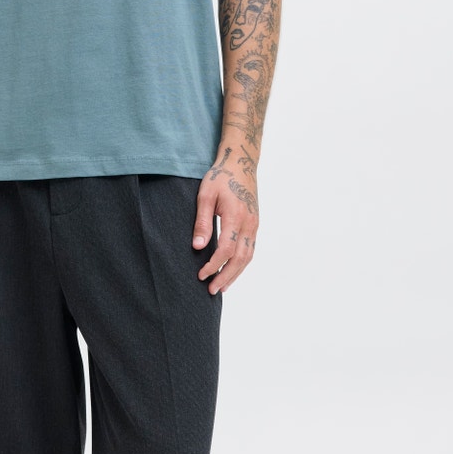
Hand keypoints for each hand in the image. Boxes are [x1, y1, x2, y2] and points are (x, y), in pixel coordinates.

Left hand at [192, 150, 258, 294]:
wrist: (241, 162)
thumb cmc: (220, 177)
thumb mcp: (205, 195)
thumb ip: (202, 221)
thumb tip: (197, 247)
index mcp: (235, 216)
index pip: (226, 249)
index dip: (213, 265)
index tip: (201, 275)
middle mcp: (249, 223)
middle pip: (240, 258)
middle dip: (225, 276)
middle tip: (211, 290)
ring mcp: (255, 224)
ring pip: (248, 256)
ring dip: (235, 273)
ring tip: (222, 286)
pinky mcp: (255, 223)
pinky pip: (251, 249)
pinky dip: (242, 264)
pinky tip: (232, 270)